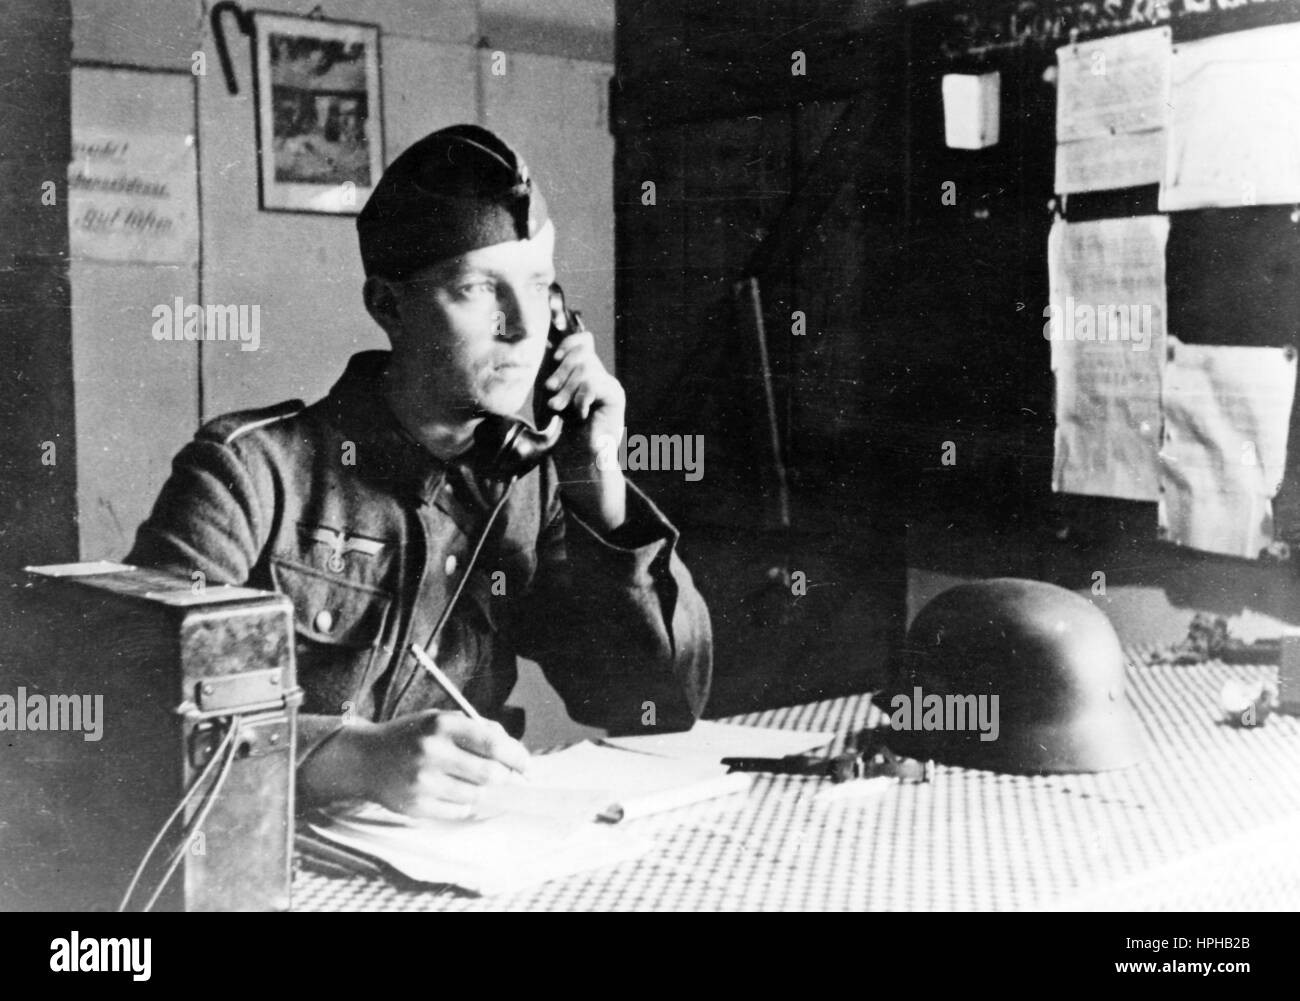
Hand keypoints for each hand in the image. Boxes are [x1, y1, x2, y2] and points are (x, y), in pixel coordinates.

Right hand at [301, 710, 529, 819]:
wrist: (365, 758)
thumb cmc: (411, 736)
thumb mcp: (440, 720)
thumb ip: (477, 730)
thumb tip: (514, 752)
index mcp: (442, 725)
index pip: (493, 743)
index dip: (517, 756)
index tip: (526, 765)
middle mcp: (432, 752)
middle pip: (490, 774)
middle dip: (504, 777)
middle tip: (504, 776)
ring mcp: (423, 781)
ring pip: (476, 795)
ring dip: (482, 790)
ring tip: (469, 780)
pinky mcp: (416, 806)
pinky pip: (458, 810)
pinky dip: (463, 803)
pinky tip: (450, 791)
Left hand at [542, 328, 627, 530]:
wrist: (576, 460)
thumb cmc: (559, 430)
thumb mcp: (548, 394)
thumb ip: (549, 370)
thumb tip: (545, 344)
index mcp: (583, 372)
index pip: (583, 340)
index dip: (568, 344)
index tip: (553, 358)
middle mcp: (598, 375)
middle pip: (582, 351)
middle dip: (560, 370)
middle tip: (550, 391)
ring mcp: (608, 385)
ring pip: (586, 367)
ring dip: (567, 389)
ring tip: (559, 408)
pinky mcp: (615, 396)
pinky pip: (593, 383)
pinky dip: (580, 398)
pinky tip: (579, 413)